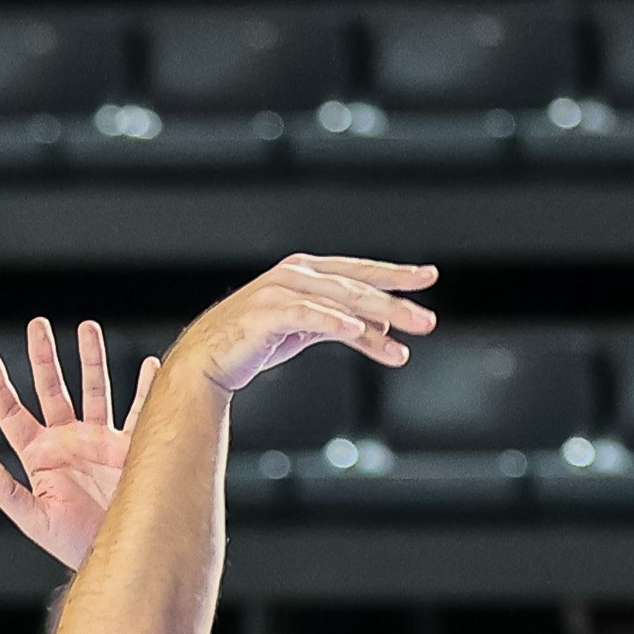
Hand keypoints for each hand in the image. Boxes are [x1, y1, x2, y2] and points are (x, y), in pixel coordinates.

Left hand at [0, 320, 159, 570]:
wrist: (118, 553)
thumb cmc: (73, 545)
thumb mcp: (35, 522)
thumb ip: (7, 493)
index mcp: (39, 455)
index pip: (12, 412)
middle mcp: (68, 441)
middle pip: (52, 389)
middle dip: (44, 357)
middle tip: (38, 325)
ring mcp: (99, 440)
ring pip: (93, 389)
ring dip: (91, 359)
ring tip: (87, 328)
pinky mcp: (130, 447)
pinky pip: (139, 410)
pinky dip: (145, 388)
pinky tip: (150, 365)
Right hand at [179, 254, 435, 399]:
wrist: (205, 362)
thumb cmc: (253, 343)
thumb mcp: (306, 330)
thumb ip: (342, 323)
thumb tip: (383, 326)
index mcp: (305, 272)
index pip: (359, 271)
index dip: (394, 273)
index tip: (428, 277)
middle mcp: (295, 274)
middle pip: (356, 286)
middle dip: (396, 301)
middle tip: (428, 319)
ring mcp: (280, 291)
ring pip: (339, 300)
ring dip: (376, 316)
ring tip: (406, 335)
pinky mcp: (267, 313)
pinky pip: (309, 316)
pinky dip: (335, 322)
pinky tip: (360, 330)